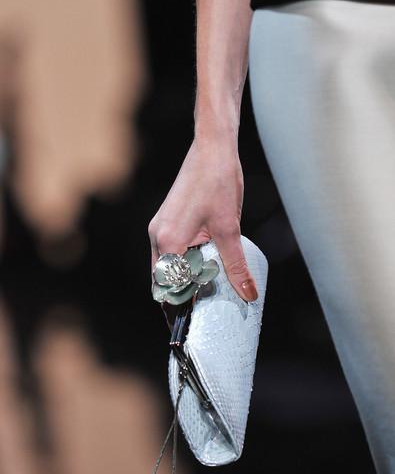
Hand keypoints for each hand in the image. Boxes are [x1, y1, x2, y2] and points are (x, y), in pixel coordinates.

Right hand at [148, 135, 257, 302]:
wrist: (212, 149)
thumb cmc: (219, 182)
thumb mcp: (231, 228)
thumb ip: (236, 265)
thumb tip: (248, 294)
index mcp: (168, 241)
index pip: (167, 289)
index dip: (179, 309)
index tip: (192, 324)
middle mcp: (157, 237)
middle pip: (162, 281)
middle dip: (178, 299)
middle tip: (200, 314)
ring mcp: (158, 228)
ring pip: (164, 268)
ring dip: (180, 283)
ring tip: (203, 296)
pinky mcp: (165, 222)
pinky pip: (168, 253)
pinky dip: (181, 267)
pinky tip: (201, 270)